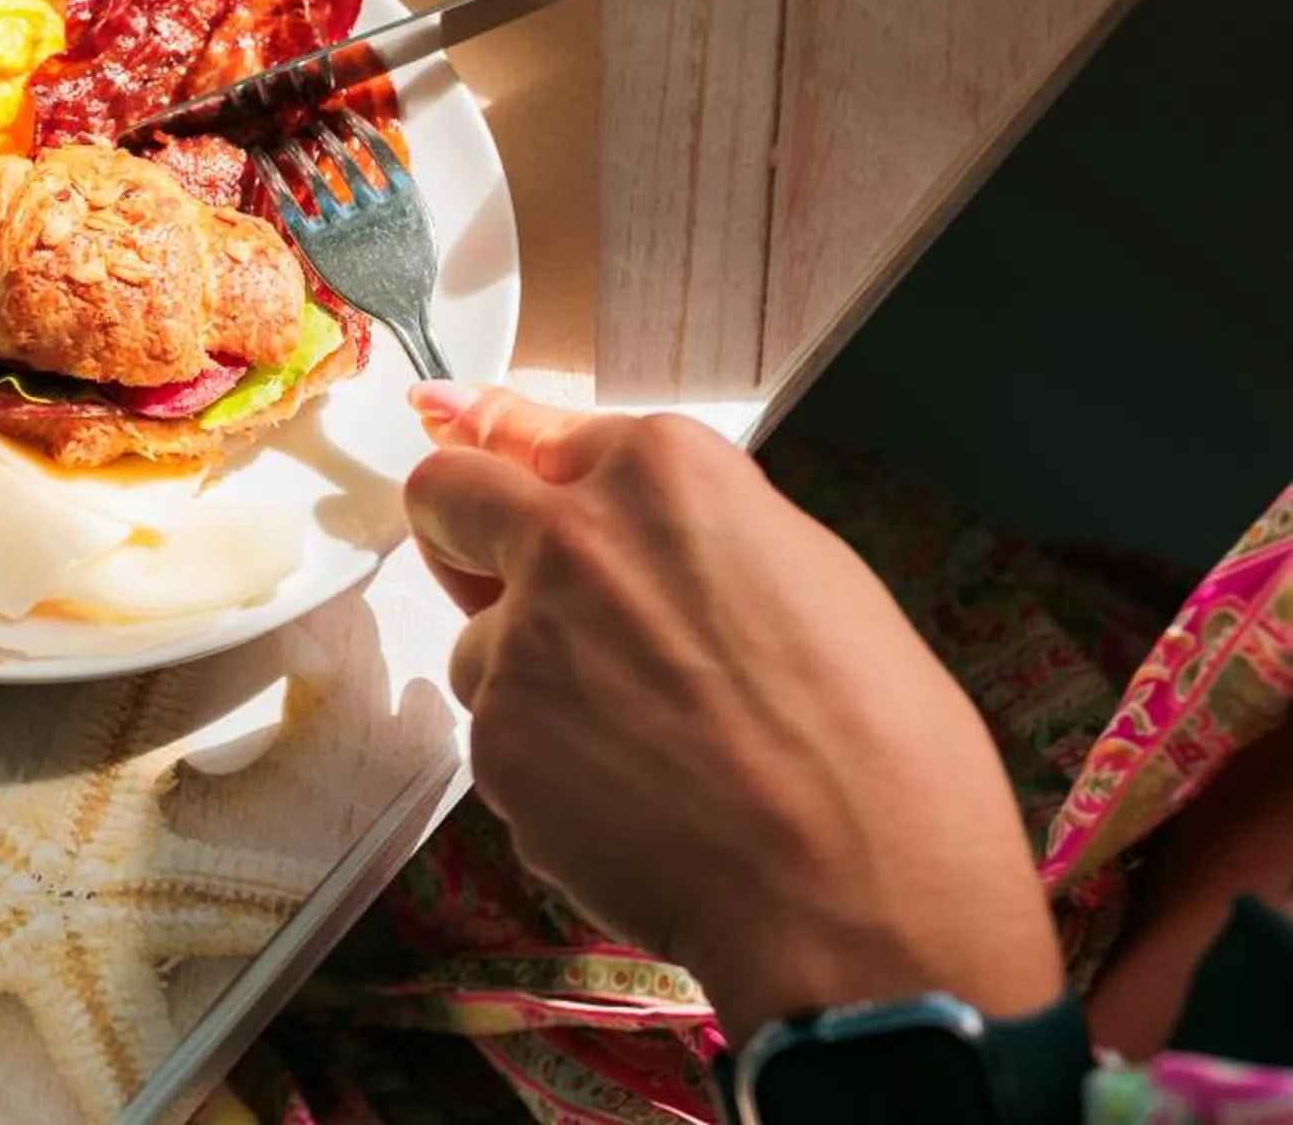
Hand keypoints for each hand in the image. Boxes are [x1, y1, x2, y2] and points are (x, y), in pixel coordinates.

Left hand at [401, 382, 1065, 1036]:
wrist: (858, 894)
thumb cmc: (876, 748)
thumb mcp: (813, 579)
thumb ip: (696, 535)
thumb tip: (644, 534)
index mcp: (666, 475)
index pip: (535, 429)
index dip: (508, 447)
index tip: (463, 429)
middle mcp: (574, 537)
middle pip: (447, 491)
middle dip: (459, 523)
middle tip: (488, 563)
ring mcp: (523, 641)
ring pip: (479, 643)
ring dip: (529, 679)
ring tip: (645, 746)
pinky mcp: (497, 741)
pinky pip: (503, 739)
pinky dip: (550, 769)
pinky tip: (637, 804)